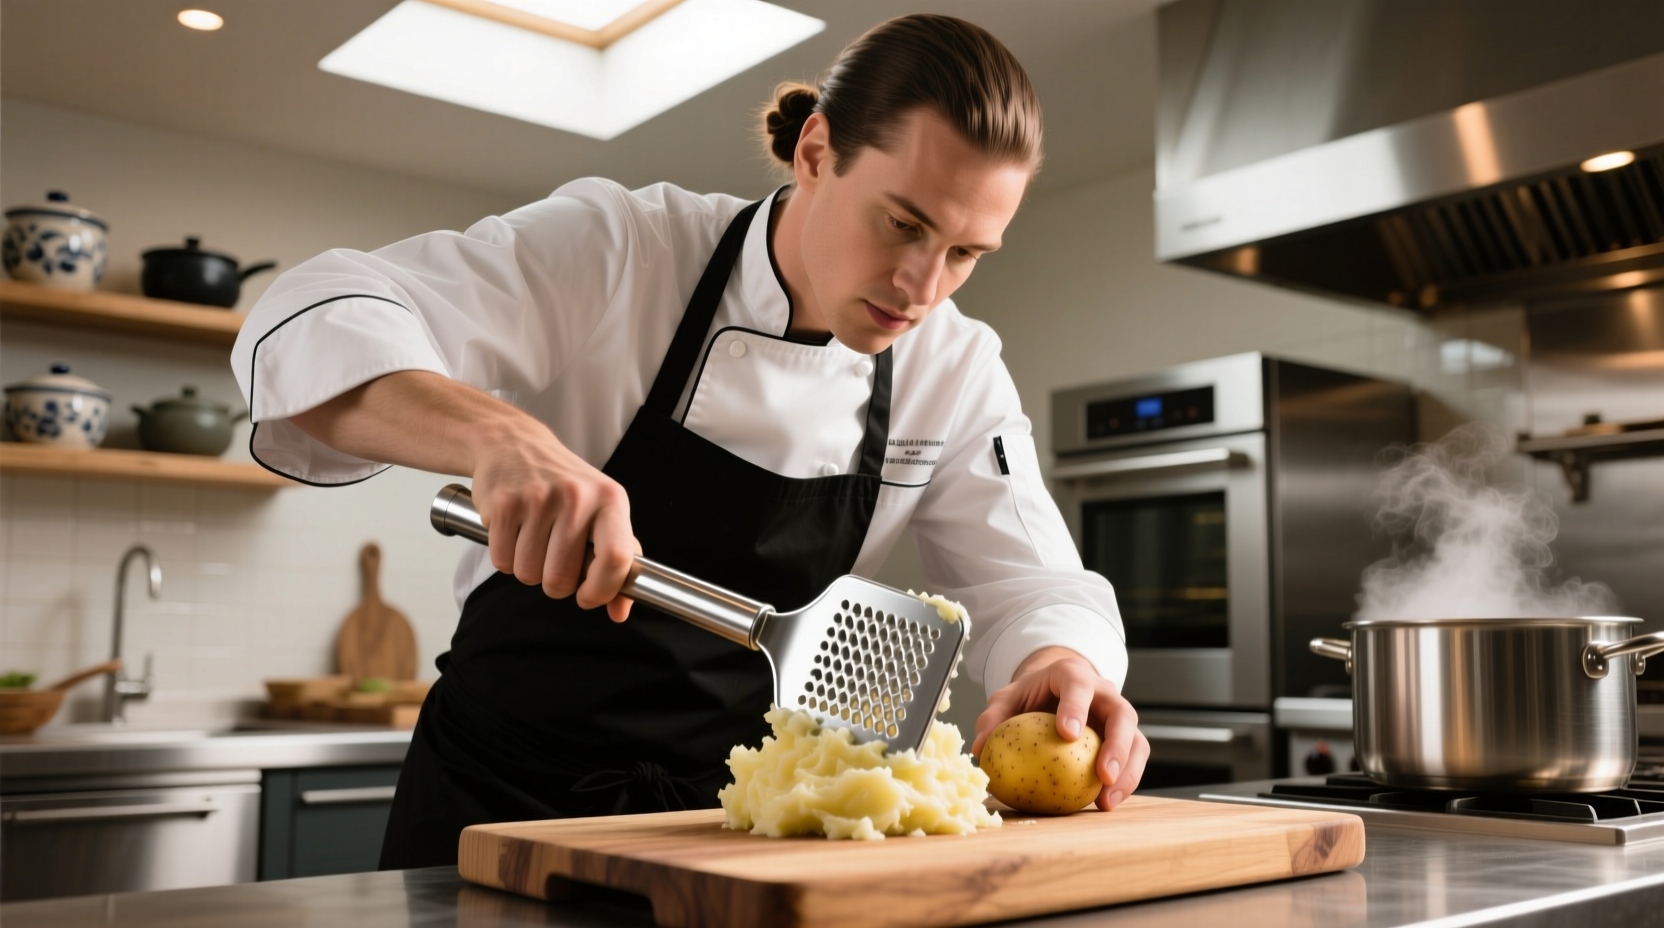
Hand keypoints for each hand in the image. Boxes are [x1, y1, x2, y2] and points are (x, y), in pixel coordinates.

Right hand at [470, 418, 640, 620]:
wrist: (514, 443)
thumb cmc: (564, 485)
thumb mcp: (601, 510)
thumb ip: (618, 559)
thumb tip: (620, 610)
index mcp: (610, 500)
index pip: (617, 558)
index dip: (601, 590)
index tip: (588, 597)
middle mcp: (576, 497)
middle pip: (561, 579)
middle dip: (554, 583)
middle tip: (553, 559)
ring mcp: (538, 499)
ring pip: (528, 575)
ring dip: (528, 570)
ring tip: (532, 541)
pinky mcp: (503, 504)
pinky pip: (502, 561)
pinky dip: (505, 557)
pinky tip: (513, 532)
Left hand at [971, 647, 1148, 810]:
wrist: (1055, 692)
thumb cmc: (1032, 695)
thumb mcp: (1007, 699)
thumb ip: (993, 719)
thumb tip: (980, 748)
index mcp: (1072, 675)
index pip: (1078, 685)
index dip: (1076, 707)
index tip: (1067, 734)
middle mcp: (1104, 693)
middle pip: (1122, 714)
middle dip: (1117, 745)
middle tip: (1102, 774)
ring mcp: (1118, 717)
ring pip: (1137, 741)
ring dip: (1128, 772)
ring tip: (1107, 800)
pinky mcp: (1125, 741)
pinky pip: (1132, 762)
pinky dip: (1123, 783)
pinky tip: (1105, 803)